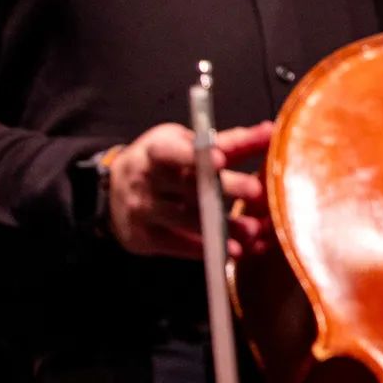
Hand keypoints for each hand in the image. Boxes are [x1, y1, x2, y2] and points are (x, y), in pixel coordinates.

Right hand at [109, 121, 272, 260]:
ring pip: (188, 220)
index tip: (220, 158)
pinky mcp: (145, 238)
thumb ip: (226, 142)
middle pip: (188, 186)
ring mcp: (143, 211)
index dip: (194, 155)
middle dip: (224, 188)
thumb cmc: (160, 164)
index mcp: (155, 151)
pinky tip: (232, 251)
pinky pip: (179, 246)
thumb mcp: (183, 144)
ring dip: (223, 226)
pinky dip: (208, 248)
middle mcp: (145, 180)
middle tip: (255, 190)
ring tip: (253, 230)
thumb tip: (269, 131)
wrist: (113, 192)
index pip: (172, 151)